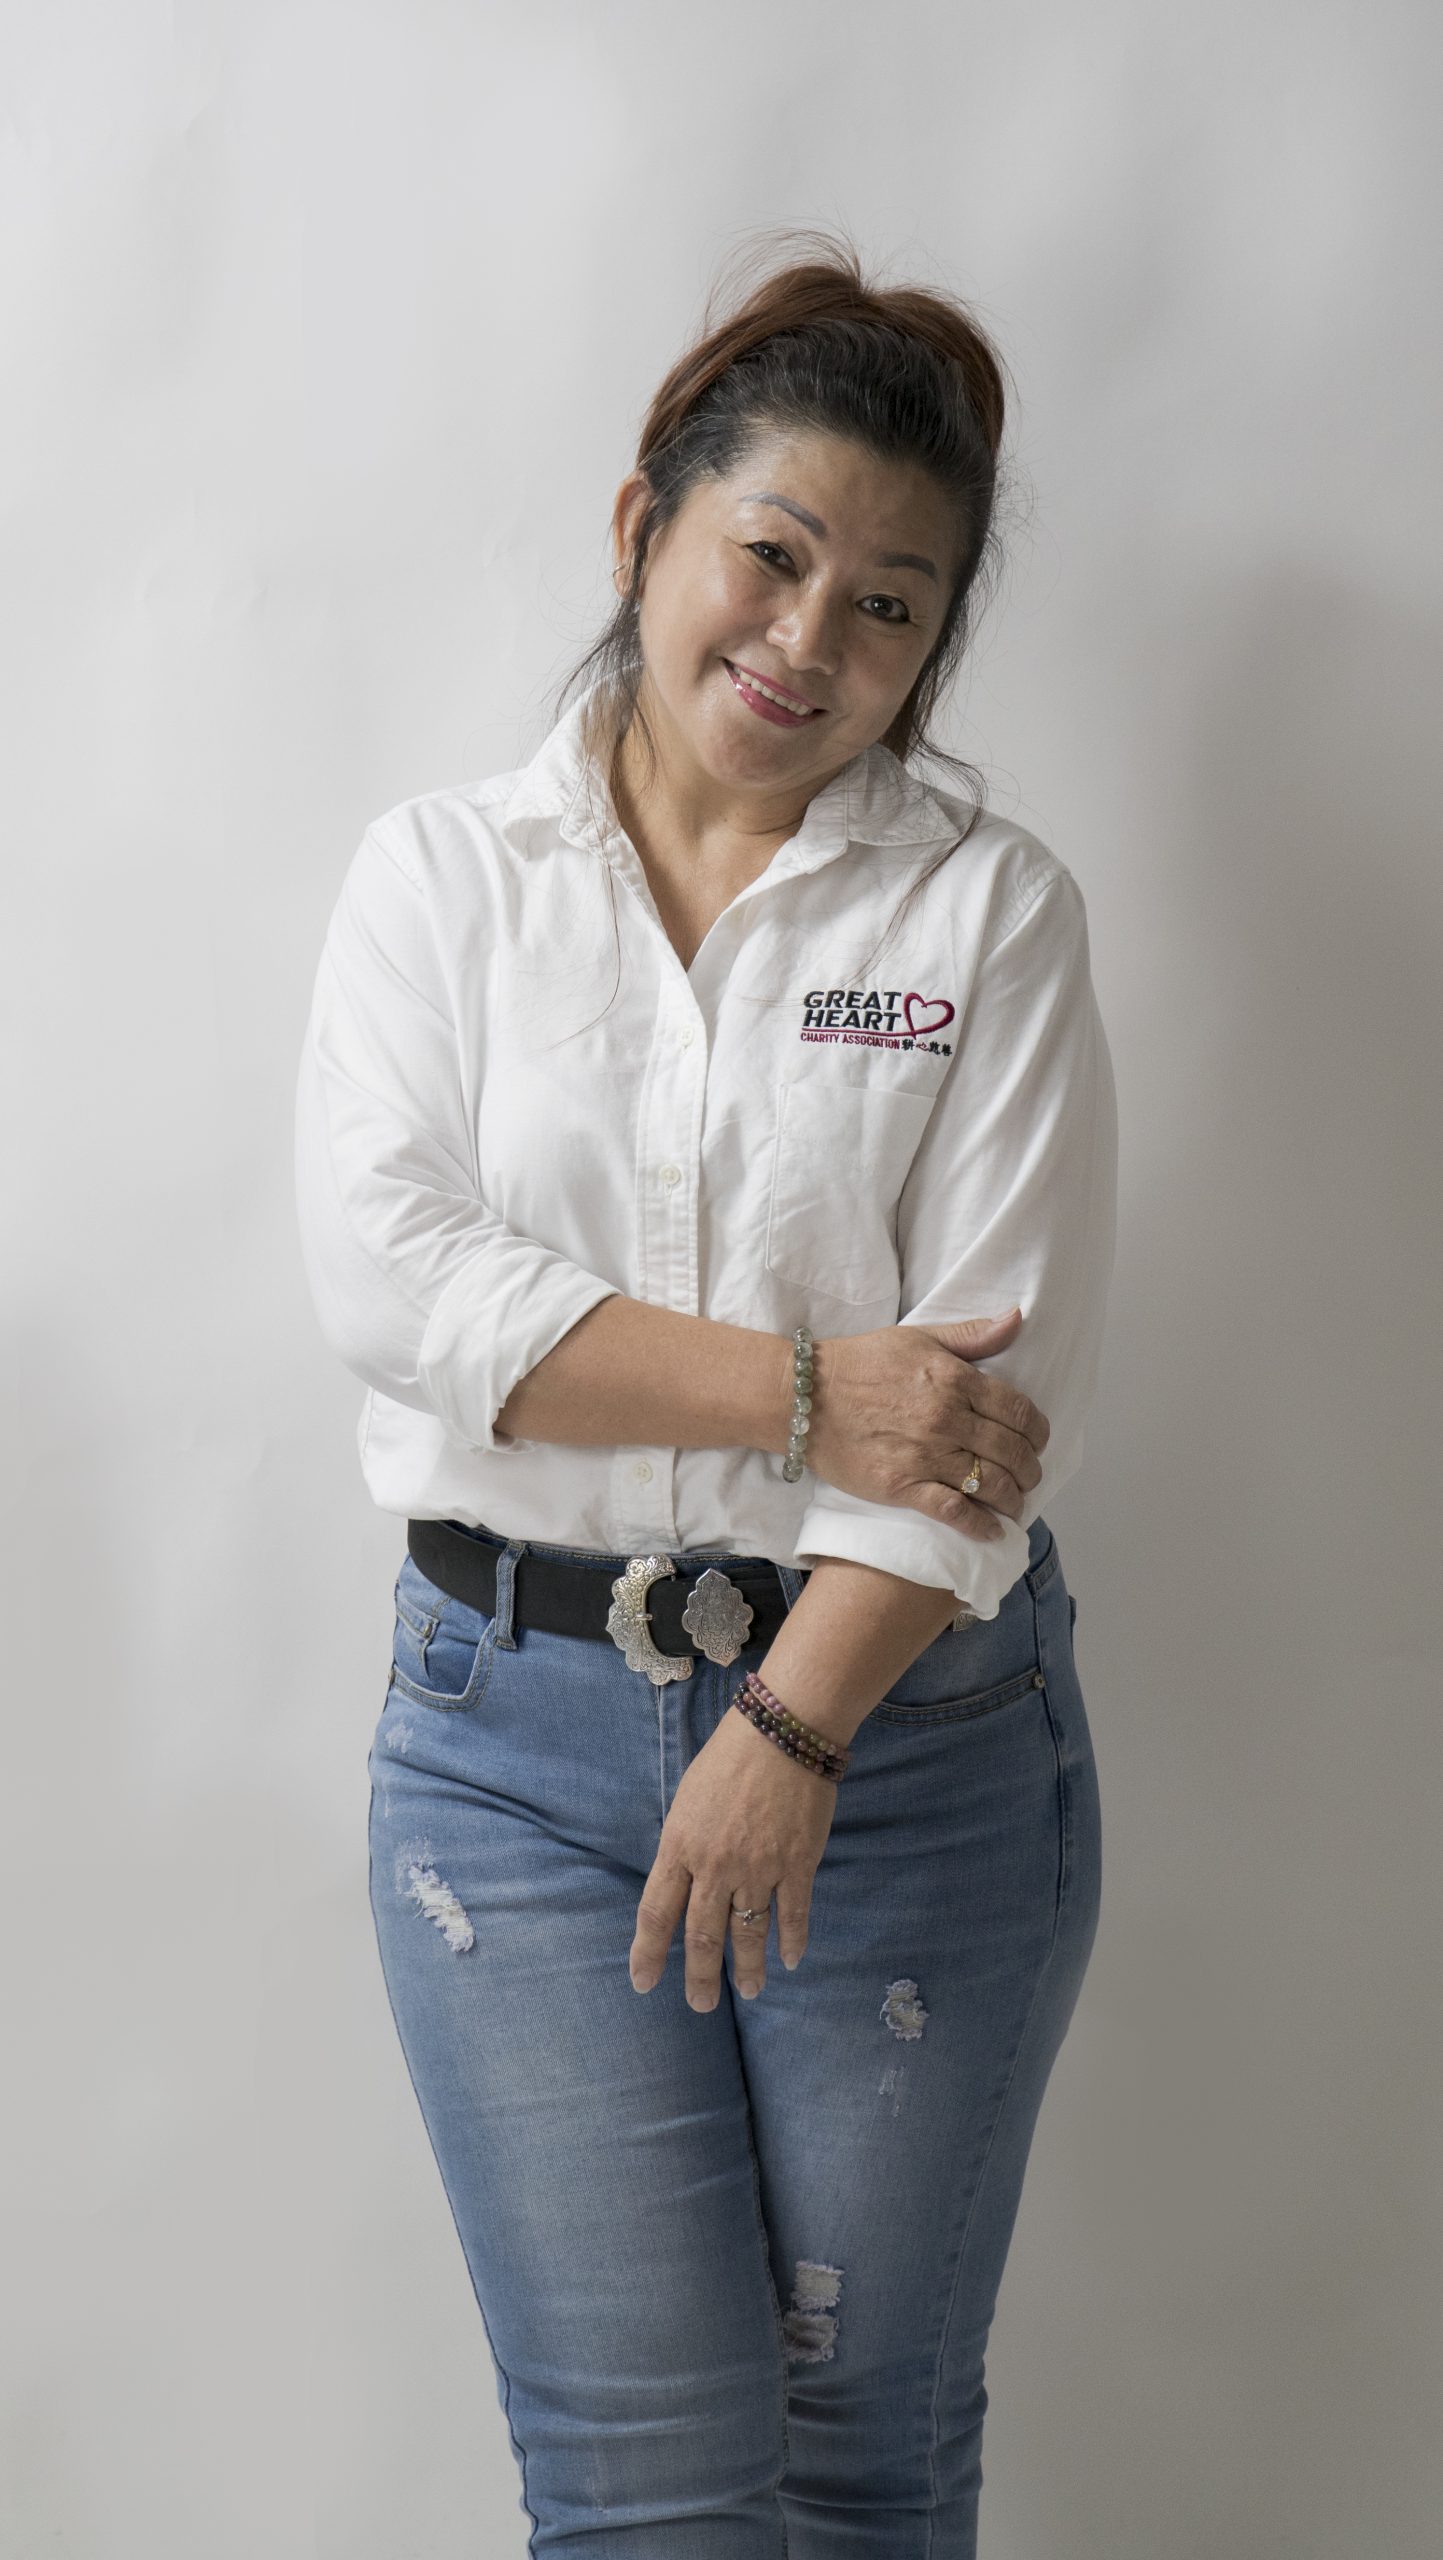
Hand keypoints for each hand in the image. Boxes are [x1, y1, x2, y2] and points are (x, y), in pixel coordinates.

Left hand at [629, 1702, 836, 2007]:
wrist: (784, 1731)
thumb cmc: (730, 1756)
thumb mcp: (688, 1799)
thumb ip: (684, 1844)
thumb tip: (683, 1880)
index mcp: (680, 1845)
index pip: (656, 1912)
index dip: (647, 1952)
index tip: (643, 1983)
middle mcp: (715, 1865)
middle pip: (702, 1936)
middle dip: (700, 1977)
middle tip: (700, 2006)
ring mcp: (759, 1868)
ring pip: (749, 1933)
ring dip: (748, 1969)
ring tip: (749, 1991)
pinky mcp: (797, 1864)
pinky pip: (793, 1914)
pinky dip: (792, 1941)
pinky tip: (789, 1960)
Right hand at [805, 1307, 1049, 1540]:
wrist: (804, 1397)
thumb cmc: (861, 1363)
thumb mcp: (919, 1337)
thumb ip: (971, 1335)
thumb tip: (1017, 1319)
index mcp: (956, 1380)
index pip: (1020, 1412)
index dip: (1038, 1432)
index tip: (1038, 1443)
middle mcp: (947, 1418)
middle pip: (1012, 1452)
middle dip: (1030, 1470)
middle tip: (1029, 1477)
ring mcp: (925, 1455)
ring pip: (990, 1484)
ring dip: (1013, 1499)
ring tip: (1014, 1504)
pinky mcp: (901, 1485)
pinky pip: (954, 1511)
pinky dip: (980, 1525)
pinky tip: (992, 1531)